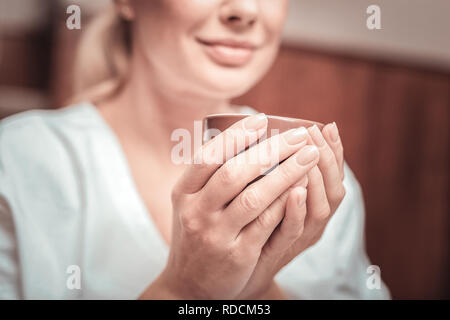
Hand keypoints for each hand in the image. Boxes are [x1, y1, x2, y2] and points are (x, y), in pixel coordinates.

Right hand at [140, 113, 319, 298]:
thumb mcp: (192, 203)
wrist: (190, 283)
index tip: (262, 120)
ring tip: (310, 155)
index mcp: (184, 193)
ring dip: (286, 173)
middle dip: (271, 150)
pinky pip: (266, 223)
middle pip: (234, 173)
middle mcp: (196, 212)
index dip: (236, 136)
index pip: (208, 156)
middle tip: (299, 136)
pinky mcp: (237, 255)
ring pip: (254, 197)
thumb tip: (240, 134)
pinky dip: (286, 203)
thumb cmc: (197, 233)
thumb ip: (210, 175)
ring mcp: (216, 235)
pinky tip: (303, 186)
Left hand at [237, 123, 345, 298]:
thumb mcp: (269, 193)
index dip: (336, 152)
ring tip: (307, 152)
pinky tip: (294, 190)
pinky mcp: (278, 250)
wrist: (237, 270)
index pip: (334, 176)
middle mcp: (313, 222)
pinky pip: (294, 231)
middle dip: (326, 158)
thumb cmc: (253, 223)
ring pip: (320, 208)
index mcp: (313, 206)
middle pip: (333, 190)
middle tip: (313, 133)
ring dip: (315, 179)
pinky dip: (296, 210)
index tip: (328, 126)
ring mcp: (298, 238)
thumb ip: (276, 170)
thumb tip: (274, 134)